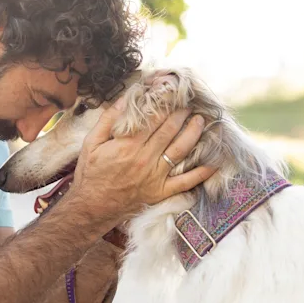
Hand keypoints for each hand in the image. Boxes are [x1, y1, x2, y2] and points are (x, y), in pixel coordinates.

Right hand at [67, 99, 216, 227]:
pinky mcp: (161, 191)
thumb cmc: (90, 174)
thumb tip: (125, 99)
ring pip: (181, 150)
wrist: (92, 207)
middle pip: (169, 130)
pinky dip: (201, 173)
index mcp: (128, 144)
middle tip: (189, 105)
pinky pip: (185, 182)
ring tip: (200, 121)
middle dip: (181, 114)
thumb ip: (108, 120)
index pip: (152, 118)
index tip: (172, 95)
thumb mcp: (91, 143)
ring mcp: (155, 176)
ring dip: (193, 133)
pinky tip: (213, 162)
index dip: (164, 104)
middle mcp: (145, 158)